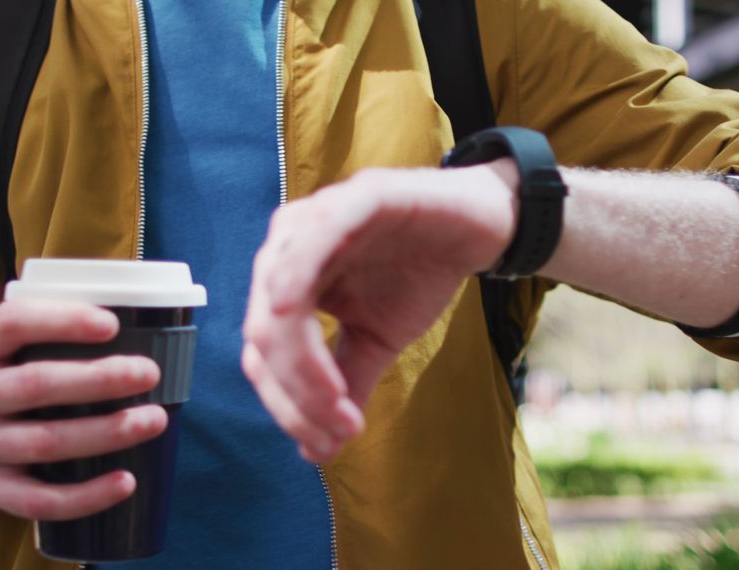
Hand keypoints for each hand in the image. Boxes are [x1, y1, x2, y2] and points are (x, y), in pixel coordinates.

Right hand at [0, 300, 166, 520]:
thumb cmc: (2, 383)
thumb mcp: (5, 350)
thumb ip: (51, 333)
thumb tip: (141, 321)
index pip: (12, 324)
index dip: (63, 321)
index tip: (113, 324)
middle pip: (35, 385)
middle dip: (99, 379)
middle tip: (150, 373)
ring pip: (44, 442)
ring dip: (106, 432)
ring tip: (154, 420)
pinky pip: (38, 500)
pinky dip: (86, 495)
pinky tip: (126, 482)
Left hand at [242, 160, 518, 462]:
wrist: (474, 230)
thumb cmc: (418, 276)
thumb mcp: (377, 341)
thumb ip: (345, 384)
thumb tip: (317, 450)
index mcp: (286, 285)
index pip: (263, 356)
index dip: (288, 406)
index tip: (328, 442)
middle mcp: (288, 250)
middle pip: (264, 334)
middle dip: (297, 391)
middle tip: (340, 425)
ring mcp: (318, 219)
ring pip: (280, 296)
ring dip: (300, 358)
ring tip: (337, 398)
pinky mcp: (356, 197)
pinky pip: (316, 235)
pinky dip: (297, 272)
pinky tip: (293, 312)